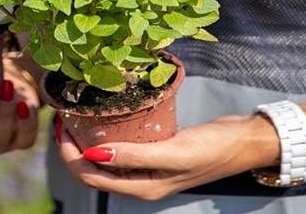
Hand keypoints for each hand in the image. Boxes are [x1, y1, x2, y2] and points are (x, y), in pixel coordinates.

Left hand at [56, 113, 278, 200]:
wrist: (245, 141)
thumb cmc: (213, 148)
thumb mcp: (172, 152)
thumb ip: (133, 156)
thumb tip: (92, 156)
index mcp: (141, 188)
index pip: (89, 176)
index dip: (69, 154)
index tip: (60, 127)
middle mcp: (140, 182)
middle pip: (91, 170)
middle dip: (72, 148)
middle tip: (62, 119)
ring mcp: (147, 168)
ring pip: (103, 159)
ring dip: (85, 142)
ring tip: (74, 117)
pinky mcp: (154, 153)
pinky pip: (120, 148)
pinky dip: (105, 135)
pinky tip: (101, 118)